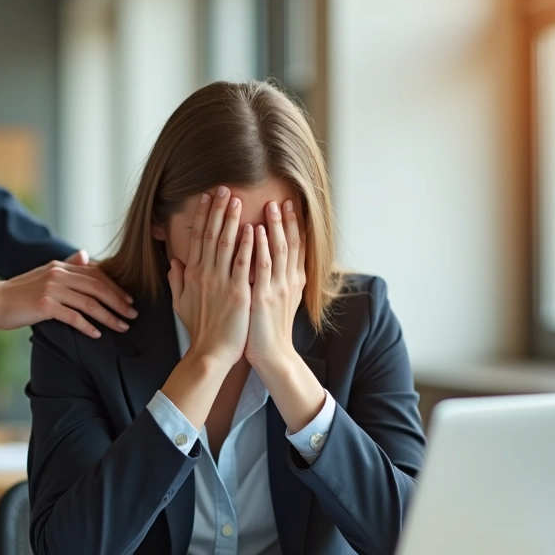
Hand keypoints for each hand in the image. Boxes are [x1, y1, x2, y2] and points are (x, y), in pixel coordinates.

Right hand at [0, 250, 136, 337]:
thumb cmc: (18, 292)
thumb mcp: (43, 274)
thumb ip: (66, 266)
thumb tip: (86, 255)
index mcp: (60, 266)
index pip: (96, 274)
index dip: (116, 287)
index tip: (129, 301)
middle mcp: (58, 275)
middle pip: (98, 287)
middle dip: (119, 302)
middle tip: (133, 315)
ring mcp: (51, 289)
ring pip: (90, 303)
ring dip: (109, 316)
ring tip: (122, 327)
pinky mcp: (44, 305)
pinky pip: (73, 316)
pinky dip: (88, 326)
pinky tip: (97, 335)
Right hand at [168, 186, 253, 369]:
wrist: (210, 353)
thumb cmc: (200, 330)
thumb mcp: (181, 304)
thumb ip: (177, 281)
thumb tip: (174, 262)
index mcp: (192, 275)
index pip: (197, 238)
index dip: (203, 216)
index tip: (207, 198)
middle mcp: (205, 274)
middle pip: (210, 234)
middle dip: (217, 209)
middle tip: (223, 188)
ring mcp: (221, 282)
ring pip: (225, 243)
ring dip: (231, 219)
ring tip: (236, 199)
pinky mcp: (238, 292)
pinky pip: (242, 263)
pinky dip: (247, 244)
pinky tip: (252, 228)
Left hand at [244, 199, 324, 431]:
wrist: (272, 356)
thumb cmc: (266, 330)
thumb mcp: (275, 301)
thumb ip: (271, 279)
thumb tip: (266, 262)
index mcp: (292, 281)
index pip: (296, 247)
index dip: (293, 226)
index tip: (289, 206)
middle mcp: (289, 281)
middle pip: (292, 244)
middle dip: (287, 220)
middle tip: (282, 198)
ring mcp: (278, 288)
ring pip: (280, 250)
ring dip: (276, 226)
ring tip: (271, 205)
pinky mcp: (264, 297)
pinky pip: (263, 267)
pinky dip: (262, 247)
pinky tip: (259, 231)